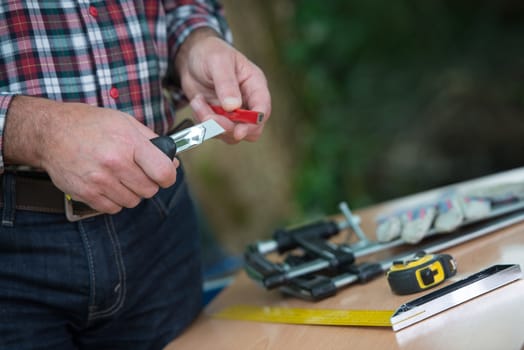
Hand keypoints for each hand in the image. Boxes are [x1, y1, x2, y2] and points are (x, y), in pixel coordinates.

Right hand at [4, 96, 178, 213]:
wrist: (50, 132)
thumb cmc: (90, 125)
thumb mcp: (125, 122)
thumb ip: (152, 141)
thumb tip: (173, 162)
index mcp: (128, 143)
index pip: (164, 173)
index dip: (168, 176)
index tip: (164, 175)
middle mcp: (115, 163)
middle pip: (150, 190)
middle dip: (148, 183)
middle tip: (137, 172)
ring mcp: (99, 181)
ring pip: (133, 201)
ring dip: (131, 192)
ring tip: (120, 176)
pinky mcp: (86, 194)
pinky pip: (113, 208)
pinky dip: (115, 200)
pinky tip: (108, 184)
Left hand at [175, 28, 270, 143]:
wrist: (191, 57)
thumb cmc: (210, 53)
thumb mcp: (218, 61)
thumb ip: (226, 83)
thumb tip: (233, 107)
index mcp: (255, 85)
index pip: (263, 110)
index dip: (253, 123)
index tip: (238, 131)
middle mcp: (248, 102)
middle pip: (251, 129)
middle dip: (230, 129)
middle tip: (210, 118)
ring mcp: (233, 113)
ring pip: (230, 134)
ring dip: (211, 124)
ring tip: (198, 102)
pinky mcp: (219, 118)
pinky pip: (213, 130)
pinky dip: (202, 122)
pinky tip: (197, 102)